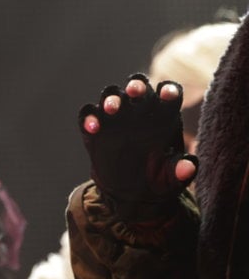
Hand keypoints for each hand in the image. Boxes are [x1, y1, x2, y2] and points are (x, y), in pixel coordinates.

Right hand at [78, 74, 196, 210]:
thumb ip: (181, 172)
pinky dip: (88, 117)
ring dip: (111, 98)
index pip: (168, 94)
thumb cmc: (157, 179)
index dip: (169, 91)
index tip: (169, 95)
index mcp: (164, 117)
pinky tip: (93, 127)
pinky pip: (88, 114)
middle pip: (138, 87)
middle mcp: (139, 110)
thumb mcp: (171, 179)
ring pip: (111, 95)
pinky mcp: (94, 128)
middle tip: (135, 91)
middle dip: (136, 85)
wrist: (131, 193)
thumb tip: (190, 165)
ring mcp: (115, 117)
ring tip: (111, 108)